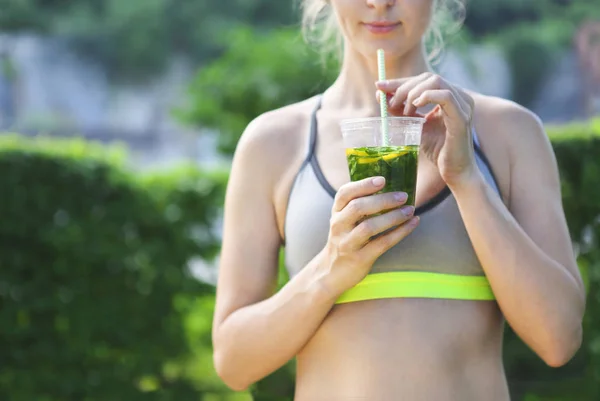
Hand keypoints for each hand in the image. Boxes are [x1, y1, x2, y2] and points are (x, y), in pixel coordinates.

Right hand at [319, 177, 419, 296]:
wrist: (331, 272)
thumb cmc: (345, 240)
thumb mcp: (345, 221)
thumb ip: (359, 205)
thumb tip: (391, 186)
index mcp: (336, 213)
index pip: (344, 193)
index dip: (363, 185)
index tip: (382, 180)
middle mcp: (339, 226)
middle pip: (358, 207)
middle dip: (383, 200)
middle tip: (403, 196)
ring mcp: (347, 243)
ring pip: (369, 227)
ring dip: (393, 217)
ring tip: (410, 210)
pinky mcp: (359, 258)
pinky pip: (382, 244)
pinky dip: (400, 232)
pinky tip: (413, 223)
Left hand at [376, 73, 478, 187]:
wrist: (454, 172)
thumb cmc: (437, 150)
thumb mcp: (415, 126)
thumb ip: (400, 111)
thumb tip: (380, 96)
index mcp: (448, 97)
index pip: (423, 79)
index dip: (399, 81)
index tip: (379, 86)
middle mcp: (459, 96)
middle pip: (427, 77)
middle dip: (403, 87)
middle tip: (389, 104)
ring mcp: (462, 105)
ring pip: (435, 81)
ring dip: (413, 93)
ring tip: (404, 111)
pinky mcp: (462, 117)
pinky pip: (446, 96)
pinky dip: (427, 96)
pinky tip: (415, 106)